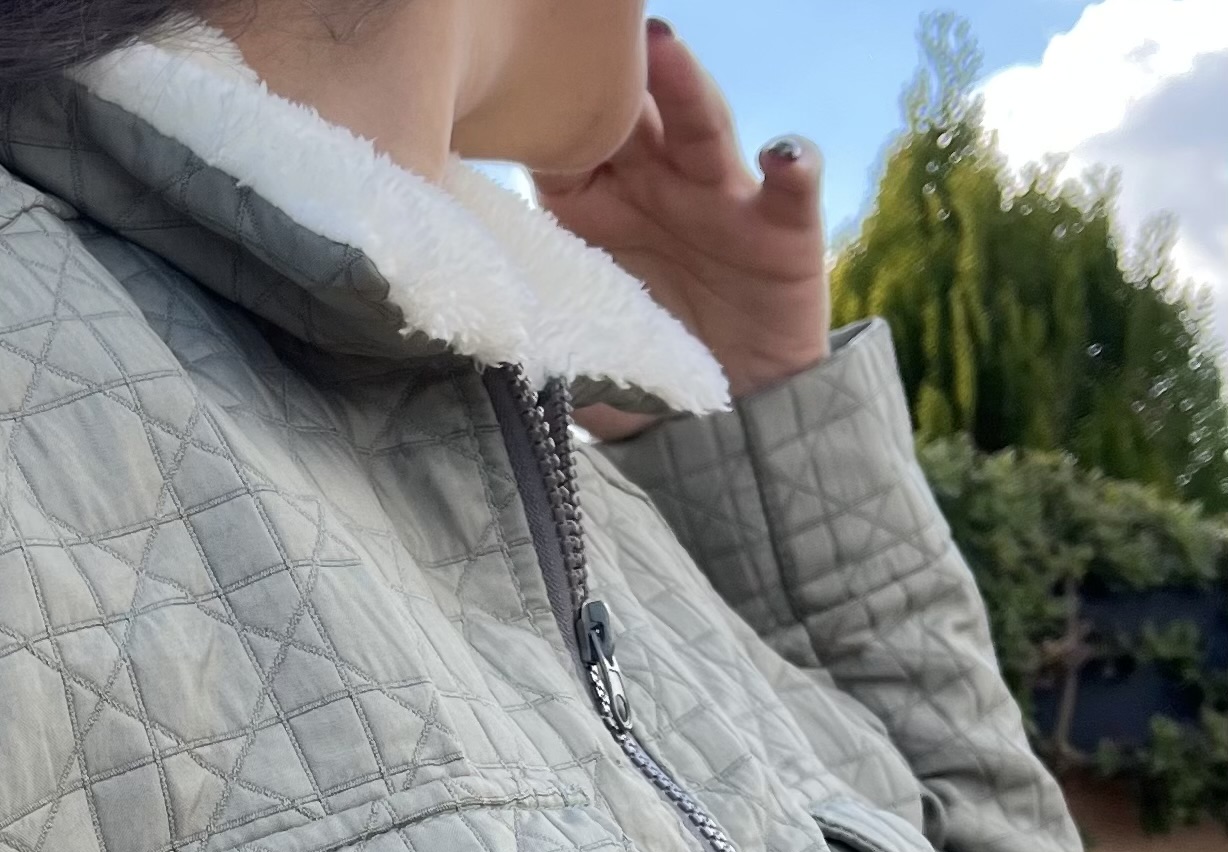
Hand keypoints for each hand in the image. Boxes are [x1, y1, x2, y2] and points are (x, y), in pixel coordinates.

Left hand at [530, 20, 830, 432]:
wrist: (732, 421)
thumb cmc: (643, 375)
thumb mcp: (575, 353)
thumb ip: (526, 337)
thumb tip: (450, 362)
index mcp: (598, 210)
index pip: (562, 147)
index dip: (539, 119)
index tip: (505, 94)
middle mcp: (658, 186)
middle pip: (632, 115)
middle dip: (611, 74)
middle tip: (585, 33)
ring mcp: (722, 199)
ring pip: (702, 127)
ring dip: (685, 85)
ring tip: (665, 45)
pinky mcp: (781, 230)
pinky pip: (793, 188)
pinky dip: (793, 165)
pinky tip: (782, 155)